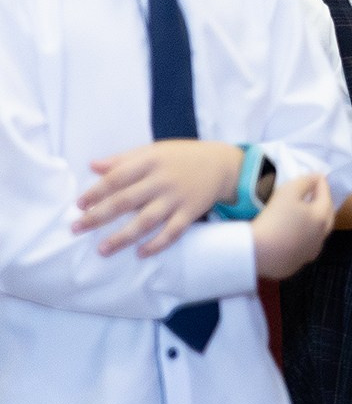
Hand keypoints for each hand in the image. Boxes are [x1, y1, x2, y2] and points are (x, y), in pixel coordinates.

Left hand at [79, 141, 244, 256]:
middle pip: (125, 201)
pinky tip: (141, 253)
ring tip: (102, 250)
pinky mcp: (190, 212)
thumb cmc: (182, 157)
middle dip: (98, 217)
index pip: (117, 178)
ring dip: (122, 237)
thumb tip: (93, 166)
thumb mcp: (154, 150)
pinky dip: (157, 244)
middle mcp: (162, 180)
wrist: (223, 164)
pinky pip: (172, 232)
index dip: (96, 192)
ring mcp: (177, 198)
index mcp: (151, 161)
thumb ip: (124, 159)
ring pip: (145, 221)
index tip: (79, 205)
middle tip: (77, 229)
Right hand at [250, 174, 334, 278]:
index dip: (321, 184)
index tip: (318, 176)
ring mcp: (309, 254)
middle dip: (323, 204)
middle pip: (327, 217)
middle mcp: (320, 237)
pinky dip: (301, 240)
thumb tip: (317, 178)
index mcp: (322, 218)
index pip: (326, 196)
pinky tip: (293, 237)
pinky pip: (302, 249)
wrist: (256, 252)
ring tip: (306, 216)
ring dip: (314, 225)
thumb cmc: (274, 217)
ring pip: (317, 236)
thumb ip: (306, 182)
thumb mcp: (288, 191)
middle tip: (316, 196)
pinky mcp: (295, 265)